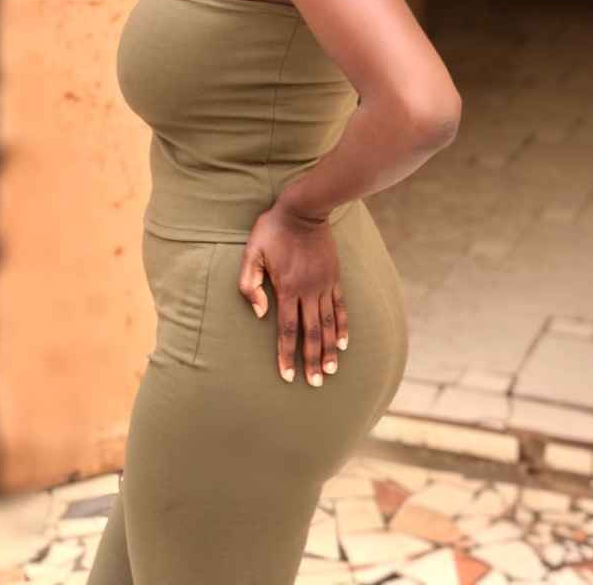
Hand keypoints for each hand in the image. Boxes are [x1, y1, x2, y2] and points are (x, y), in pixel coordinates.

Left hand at [238, 199, 348, 385]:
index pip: (287, 330)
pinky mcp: (335, 277)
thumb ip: (249, 283)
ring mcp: (324, 284)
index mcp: (286, 288)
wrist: (303, 209)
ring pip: (328, 324)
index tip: (288, 377)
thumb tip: (259, 312)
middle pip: (310, 333)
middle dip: (311, 360)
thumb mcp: (251, 252)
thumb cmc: (272, 229)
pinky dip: (342, 327)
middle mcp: (308, 290)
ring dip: (328, 349)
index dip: (287, 355)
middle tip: (315, 383)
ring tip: (330, 371)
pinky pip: (340, 307)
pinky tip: (343, 343)